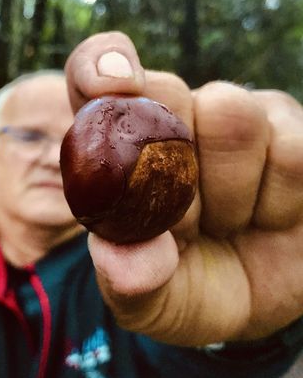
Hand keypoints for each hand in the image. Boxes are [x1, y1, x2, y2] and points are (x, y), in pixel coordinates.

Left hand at [65, 32, 302, 345]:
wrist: (251, 309)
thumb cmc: (180, 287)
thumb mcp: (145, 300)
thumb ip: (127, 279)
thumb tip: (124, 258)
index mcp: (119, 144)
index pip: (95, 72)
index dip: (100, 68)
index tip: (114, 88)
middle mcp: (175, 118)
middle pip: (167, 93)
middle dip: (172, 168)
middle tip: (180, 223)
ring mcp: (238, 121)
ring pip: (233, 119)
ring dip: (228, 195)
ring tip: (225, 225)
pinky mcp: (294, 137)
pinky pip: (292, 152)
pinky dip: (277, 203)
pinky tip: (267, 220)